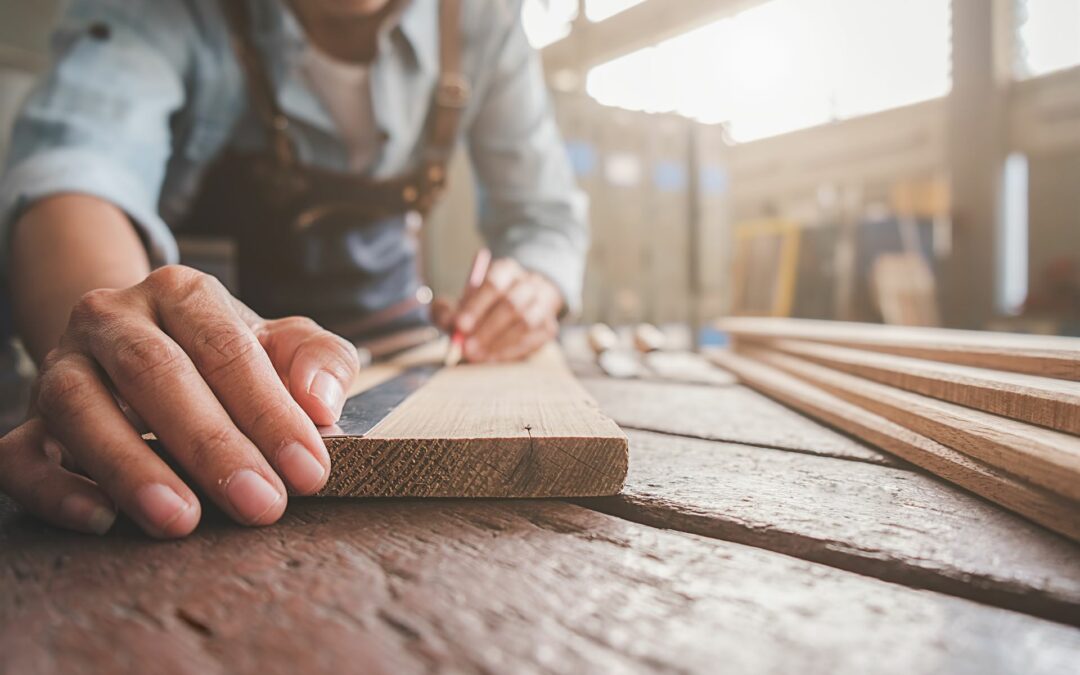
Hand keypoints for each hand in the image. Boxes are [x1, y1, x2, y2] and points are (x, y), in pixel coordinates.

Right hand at [0, 265, 359, 537]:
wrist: (144, 351)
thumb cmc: (230, 355)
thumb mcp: (285, 344)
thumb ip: (320, 360)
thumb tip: (320, 402)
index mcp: (181, 293)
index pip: (227, 348)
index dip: (270, 412)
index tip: (308, 472)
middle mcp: (113, 318)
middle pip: (155, 373)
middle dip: (213, 445)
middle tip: (262, 504)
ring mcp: (61, 367)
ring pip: (80, 407)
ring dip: (131, 467)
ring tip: (182, 520)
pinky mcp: (28, 422)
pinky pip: (19, 454)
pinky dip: (55, 489)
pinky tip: (102, 519)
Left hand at [431, 258, 561, 362]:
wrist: (521, 304)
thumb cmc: (484, 305)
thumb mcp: (461, 302)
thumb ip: (448, 310)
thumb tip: (448, 322)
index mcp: (506, 270)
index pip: (493, 284)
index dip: (476, 306)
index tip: (460, 326)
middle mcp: (529, 283)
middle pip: (512, 304)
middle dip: (487, 329)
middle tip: (466, 348)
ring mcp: (543, 305)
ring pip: (525, 323)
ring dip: (498, 342)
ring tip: (477, 356)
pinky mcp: (548, 327)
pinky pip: (532, 341)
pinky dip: (510, 352)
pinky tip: (492, 359)